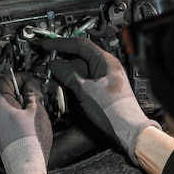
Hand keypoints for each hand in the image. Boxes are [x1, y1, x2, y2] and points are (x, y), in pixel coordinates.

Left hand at [0, 71, 52, 173]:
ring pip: (8, 106)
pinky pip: (8, 119)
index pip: (4, 78)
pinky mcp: (0, 136)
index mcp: (0, 104)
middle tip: (37, 96)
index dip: (19, 75)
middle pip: (6, 93)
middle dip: (23, 91)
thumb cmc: (31, 142)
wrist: (26, 167)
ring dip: (22, 104)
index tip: (31, 79)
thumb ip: (33, 92)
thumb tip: (31, 83)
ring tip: (36, 111)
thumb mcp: (37, 110)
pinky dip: (19, 116)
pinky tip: (31, 123)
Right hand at [42, 37, 160, 164]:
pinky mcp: (99, 91)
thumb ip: (68, 75)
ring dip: (63, 75)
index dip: (61, 43)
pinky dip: (70, 84)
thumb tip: (55, 65)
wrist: (127, 130)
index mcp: (106, 61)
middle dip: (60, 62)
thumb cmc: (114, 110)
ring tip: (50, 80)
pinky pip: (81, 83)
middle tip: (46, 67)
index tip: (47, 44)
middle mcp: (105, 68)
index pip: (80, 45)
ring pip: (78, 72)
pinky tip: (60, 89)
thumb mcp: (85, 90)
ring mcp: (102, 80)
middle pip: (77, 59)